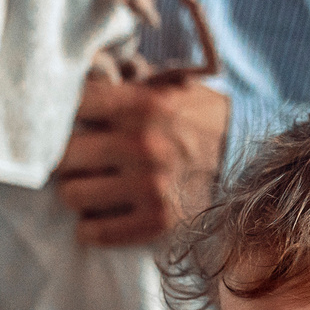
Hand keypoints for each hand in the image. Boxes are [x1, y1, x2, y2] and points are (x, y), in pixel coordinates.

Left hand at [53, 77, 229, 245]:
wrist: (248, 161)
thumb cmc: (200, 119)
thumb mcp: (168, 89)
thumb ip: (124, 86)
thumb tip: (76, 77)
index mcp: (142, 106)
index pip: (73, 103)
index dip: (60, 112)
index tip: (62, 121)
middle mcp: (142, 146)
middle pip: (63, 155)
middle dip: (64, 157)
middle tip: (72, 159)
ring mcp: (149, 188)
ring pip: (72, 195)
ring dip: (75, 191)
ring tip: (88, 186)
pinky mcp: (157, 223)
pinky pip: (95, 232)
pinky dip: (89, 227)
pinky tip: (97, 215)